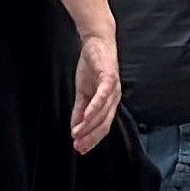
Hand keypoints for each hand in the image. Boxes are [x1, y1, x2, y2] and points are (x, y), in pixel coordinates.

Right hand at [64, 21, 120, 154]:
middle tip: (78, 147)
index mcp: (109, 103)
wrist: (96, 41)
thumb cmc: (92, 66)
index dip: (92, 138)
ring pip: (103, 112)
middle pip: (104, 123)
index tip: (80, 149)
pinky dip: (95, 108)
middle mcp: (114, 98)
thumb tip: (75, 127)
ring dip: (90, 125)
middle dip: (91, 137)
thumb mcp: (83, 91)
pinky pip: (103, 96)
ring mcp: (114, 88)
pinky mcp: (110, 77)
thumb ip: (80, 110)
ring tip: (77, 135)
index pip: (102, 126)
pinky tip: (86, 117)